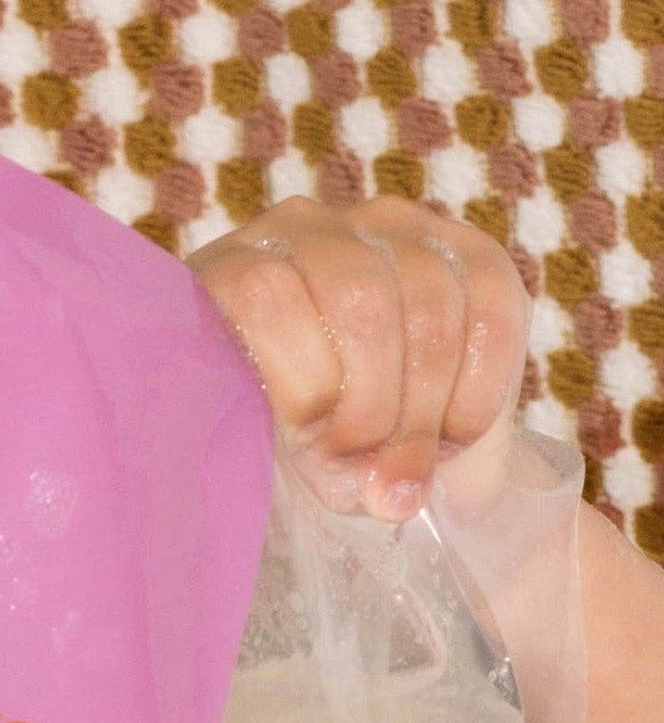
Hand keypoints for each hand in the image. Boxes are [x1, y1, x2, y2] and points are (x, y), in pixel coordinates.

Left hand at [189, 196, 529, 523]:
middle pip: (359, 304)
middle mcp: (309, 231)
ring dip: (421, 412)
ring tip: (401, 466)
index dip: (298, 382)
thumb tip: (387, 492)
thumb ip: (297, 462)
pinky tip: (451, 438)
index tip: (309, 443)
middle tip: (359, 463)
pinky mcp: (471, 252)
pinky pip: (491, 316)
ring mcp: (392, 230)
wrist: (373, 441)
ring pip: (429, 314)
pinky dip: (475, 397)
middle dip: (368, 408)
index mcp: (231, 273)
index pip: (263, 295)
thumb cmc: (289, 445)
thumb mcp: (268, 458)